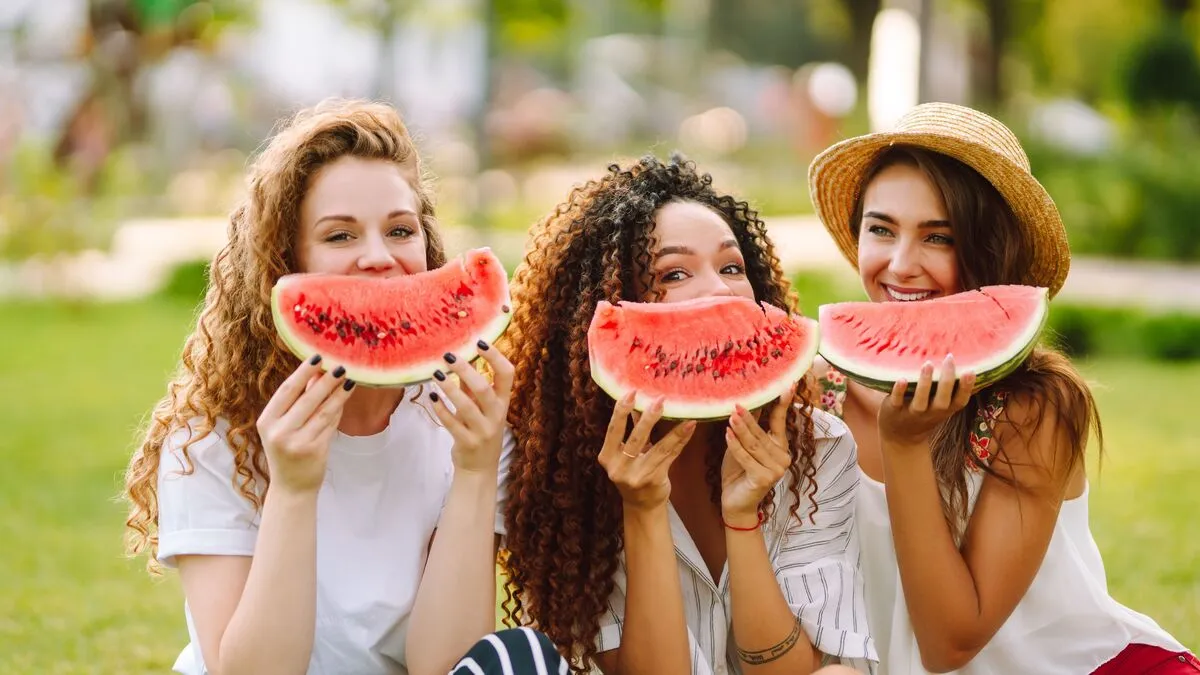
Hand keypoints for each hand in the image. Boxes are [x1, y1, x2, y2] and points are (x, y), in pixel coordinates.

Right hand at [257, 355, 355, 493]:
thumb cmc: (287, 451)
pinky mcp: (315, 450)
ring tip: (349, 379)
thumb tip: (317, 372)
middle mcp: (279, 432)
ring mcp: (297, 442)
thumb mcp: (283, 426)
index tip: (317, 356)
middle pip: (307, 399)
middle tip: (340, 365)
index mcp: (267, 422)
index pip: (287, 391)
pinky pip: (331, 424)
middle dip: (325, 380)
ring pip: (323, 411)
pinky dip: (338, 409)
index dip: (303, 372)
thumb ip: (298, 401)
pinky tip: (345, 397)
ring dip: (338, 393)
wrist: (291, 488)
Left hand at [428, 340, 514, 473]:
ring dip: (449, 389)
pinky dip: (441, 409)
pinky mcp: (467, 442)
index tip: (480, 342)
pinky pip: (452, 424)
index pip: (507, 374)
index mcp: (503, 402)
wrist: (480, 468)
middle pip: (484, 389)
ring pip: (466, 406)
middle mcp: (496, 415)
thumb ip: (473, 386)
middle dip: (466, 370)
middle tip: (448, 356)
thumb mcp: (482, 407)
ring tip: (435, 374)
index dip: (495, 357)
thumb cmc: (481, 430)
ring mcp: (483, 430)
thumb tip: (463, 358)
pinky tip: (432, 397)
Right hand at [598, 392, 696, 511]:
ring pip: (657, 447)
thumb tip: (635, 400)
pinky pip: (670, 455)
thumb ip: (629, 429)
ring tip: (681, 412)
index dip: (620, 411)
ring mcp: (637, 476)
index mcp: (607, 457)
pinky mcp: (654, 480)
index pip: (613, 430)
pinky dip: (680, 439)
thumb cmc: (632, 471)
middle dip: (648, 418)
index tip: (631, 392)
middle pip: (636, 438)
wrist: (641, 504)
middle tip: (659, 400)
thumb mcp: (624, 453)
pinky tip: (689, 427)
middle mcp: (619, 468)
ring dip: (672, 429)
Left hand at [720, 385, 793, 523]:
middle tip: (737, 404)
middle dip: (749, 418)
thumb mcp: (744, 447)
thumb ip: (750, 430)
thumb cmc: (739, 473)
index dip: (782, 403)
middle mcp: (782, 458)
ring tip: (730, 416)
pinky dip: (735, 446)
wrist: (735, 503)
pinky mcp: (764, 478)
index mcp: (780, 447)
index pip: (780, 422)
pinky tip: (727, 434)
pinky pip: (746, 458)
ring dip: (741, 429)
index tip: (788, 385)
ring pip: (754, 444)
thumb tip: (748, 404)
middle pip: (762, 433)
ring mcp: (776, 470)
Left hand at [878, 354, 975, 448]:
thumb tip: (968, 367)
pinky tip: (902, 378)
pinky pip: (897, 401)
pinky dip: (899, 391)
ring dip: (925, 383)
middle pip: (942, 400)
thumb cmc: (925, 414)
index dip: (966, 388)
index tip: (970, 371)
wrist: (901, 437)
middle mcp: (931, 413)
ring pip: (920, 401)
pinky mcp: (894, 410)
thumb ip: (951, 392)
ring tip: (928, 364)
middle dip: (947, 381)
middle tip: (949, 359)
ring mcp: (912, 413)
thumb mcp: (941, 407)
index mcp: (944, 410)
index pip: (960, 402)